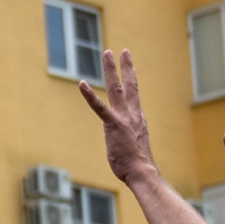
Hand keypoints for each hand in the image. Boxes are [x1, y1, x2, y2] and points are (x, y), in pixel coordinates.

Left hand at [76, 50, 159, 187]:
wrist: (142, 172)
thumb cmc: (138, 166)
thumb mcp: (135, 148)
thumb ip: (129, 139)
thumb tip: (128, 144)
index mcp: (138, 119)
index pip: (134, 95)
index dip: (132, 79)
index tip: (131, 66)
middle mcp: (133, 114)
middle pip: (129, 85)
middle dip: (125, 67)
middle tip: (122, 51)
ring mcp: (123, 118)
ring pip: (116, 88)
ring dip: (111, 69)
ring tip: (108, 53)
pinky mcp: (113, 125)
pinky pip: (100, 107)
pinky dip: (90, 95)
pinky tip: (82, 84)